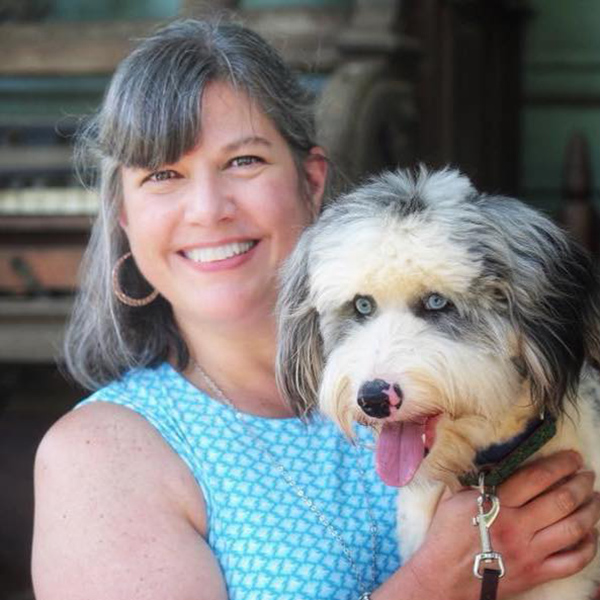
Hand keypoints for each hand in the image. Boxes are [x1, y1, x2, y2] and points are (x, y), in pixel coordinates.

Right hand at [403, 451, 598, 599]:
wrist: (444, 576)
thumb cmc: (447, 534)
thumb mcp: (457, 499)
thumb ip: (481, 482)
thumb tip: (500, 463)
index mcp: (496, 504)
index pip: (536, 478)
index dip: (559, 464)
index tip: (573, 457)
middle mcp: (518, 527)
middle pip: (561, 501)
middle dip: (580, 484)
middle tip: (588, 475)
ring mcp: (530, 553)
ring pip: (573, 529)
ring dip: (590, 511)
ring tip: (594, 498)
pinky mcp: (537, 574)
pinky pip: (573, 561)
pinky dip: (589, 546)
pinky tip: (591, 533)